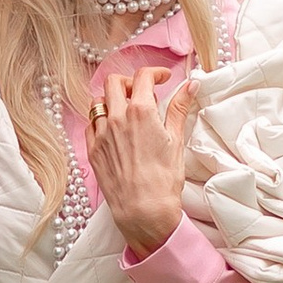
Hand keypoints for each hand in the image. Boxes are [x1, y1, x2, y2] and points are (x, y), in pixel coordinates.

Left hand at [85, 65, 191, 258]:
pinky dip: (101, 120)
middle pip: (114, 82)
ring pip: (98, 102)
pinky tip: (114, 129)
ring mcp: (101, 134)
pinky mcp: (92, 150)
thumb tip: (191, 85)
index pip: (142, 76)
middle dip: (130, 82)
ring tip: (127, 111)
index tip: (162, 78)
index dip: (154, 72)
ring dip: (112, 100)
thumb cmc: (164, 179)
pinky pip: (91, 125)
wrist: (143, 210)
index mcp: (140, 111)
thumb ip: (179, 108)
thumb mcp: (176, 139)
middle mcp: (116, 118)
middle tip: (143, 92)